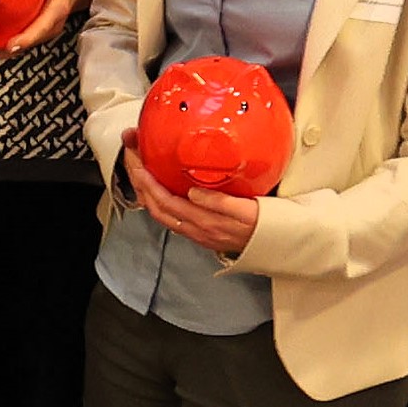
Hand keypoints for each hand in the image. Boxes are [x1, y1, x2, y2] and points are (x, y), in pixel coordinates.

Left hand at [122, 140, 261, 256]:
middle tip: (132, 161)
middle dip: (140, 185)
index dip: (148, 185)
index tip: (138, 165)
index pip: (166, 203)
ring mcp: (196, 232)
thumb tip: (192, 192)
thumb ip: (219, 203)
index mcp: (204, 223)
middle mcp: (195, 230)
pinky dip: (158, 201)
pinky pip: (170, 217)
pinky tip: (158, 190)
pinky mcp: (200, 232)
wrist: (275, 244)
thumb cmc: (265, 224)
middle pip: (156, 209)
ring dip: (146, 193)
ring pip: (161, 214)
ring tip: (138, 173)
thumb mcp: (247, 210)